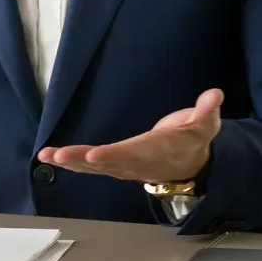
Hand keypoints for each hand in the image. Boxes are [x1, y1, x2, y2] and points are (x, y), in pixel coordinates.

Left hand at [37, 89, 222, 183]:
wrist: (191, 164)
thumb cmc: (194, 140)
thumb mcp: (205, 125)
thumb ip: (207, 111)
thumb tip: (215, 94)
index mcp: (156, 152)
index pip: (132, 155)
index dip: (113, 156)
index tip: (94, 156)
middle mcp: (136, 163)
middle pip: (106, 163)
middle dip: (81, 160)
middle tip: (58, 155)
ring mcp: (123, 166)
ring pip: (93, 166)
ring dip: (68, 161)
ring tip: (46, 155)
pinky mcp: (115, 163)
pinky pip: (90, 164)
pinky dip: (70, 161)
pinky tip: (50, 157)